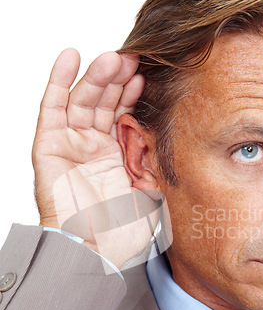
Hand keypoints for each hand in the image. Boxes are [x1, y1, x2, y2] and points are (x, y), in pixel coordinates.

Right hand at [33, 49, 167, 267]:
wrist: (95, 253)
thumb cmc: (122, 232)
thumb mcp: (152, 193)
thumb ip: (156, 164)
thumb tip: (167, 136)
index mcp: (117, 156)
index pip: (123, 114)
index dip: (133, 94)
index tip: (149, 75)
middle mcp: (93, 146)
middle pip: (104, 102)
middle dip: (118, 79)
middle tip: (135, 58)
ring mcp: (71, 144)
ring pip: (82, 99)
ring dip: (97, 76)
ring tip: (114, 57)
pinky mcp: (49, 146)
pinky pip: (52, 108)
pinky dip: (59, 81)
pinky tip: (70, 57)